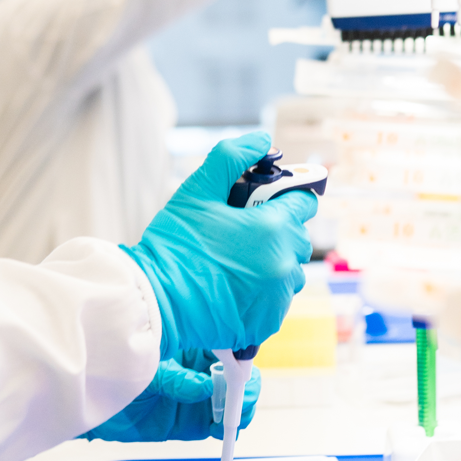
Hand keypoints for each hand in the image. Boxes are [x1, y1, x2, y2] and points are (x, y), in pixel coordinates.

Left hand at [81, 351, 259, 441]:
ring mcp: (191, 397)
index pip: (223, 348)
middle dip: (242, 384)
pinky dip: (225, 427)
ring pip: (228, 401)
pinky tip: (224, 426)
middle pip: (233, 376)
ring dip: (238, 407)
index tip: (240, 367)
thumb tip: (205, 386)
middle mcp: (193, 370)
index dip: (237, 357)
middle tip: (240, 394)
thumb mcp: (143, 366)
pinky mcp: (185, 422)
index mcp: (187, 344)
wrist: (83, 398)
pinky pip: (213, 425)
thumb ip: (175, 378)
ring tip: (233, 412)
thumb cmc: (109, 367)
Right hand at [123, 132, 316, 357]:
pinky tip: (231, 286)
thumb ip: (230, 159)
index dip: (285, 196)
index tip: (263, 201)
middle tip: (238, 232)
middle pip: (298, 237)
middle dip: (276, 230)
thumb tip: (260, 140)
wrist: (155, 301)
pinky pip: (277, 299)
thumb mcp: (196, 192)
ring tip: (233, 262)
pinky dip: (261, 292)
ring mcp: (279, 296)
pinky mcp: (269, 321)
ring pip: (289, 270)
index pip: (305, 202)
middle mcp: (285, 263)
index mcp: (273, 228)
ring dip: (271, 262)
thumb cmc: (173, 245)